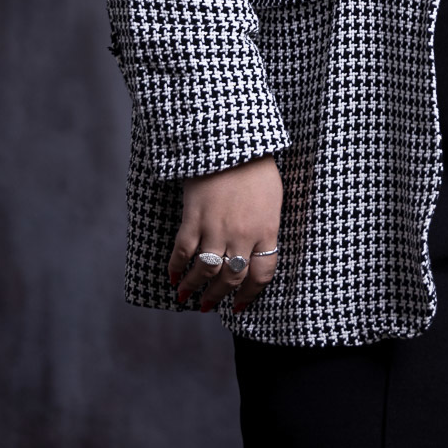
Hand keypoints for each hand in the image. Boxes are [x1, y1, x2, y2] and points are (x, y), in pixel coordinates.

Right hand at [169, 154, 283, 315]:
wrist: (233, 142)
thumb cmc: (258, 166)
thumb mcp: (274, 198)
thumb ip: (268, 226)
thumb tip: (261, 249)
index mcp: (266, 230)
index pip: (262, 275)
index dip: (251, 294)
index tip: (241, 305)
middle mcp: (242, 235)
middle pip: (232, 278)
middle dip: (219, 296)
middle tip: (209, 305)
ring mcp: (216, 228)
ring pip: (205, 271)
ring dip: (195, 288)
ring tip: (187, 297)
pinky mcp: (194, 218)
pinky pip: (183, 251)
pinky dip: (176, 267)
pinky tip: (173, 276)